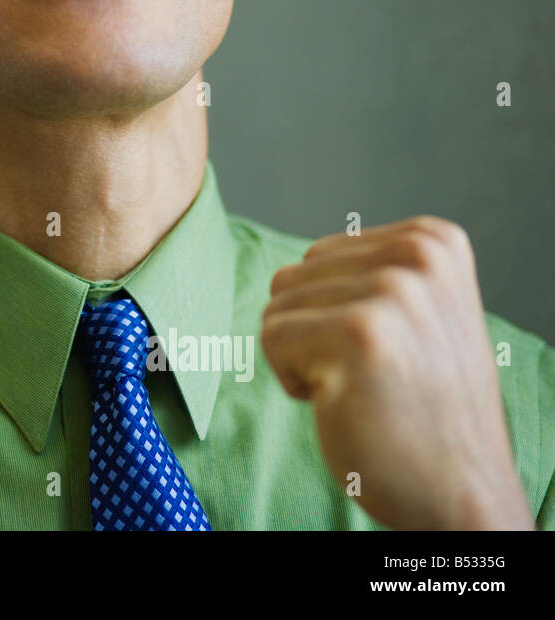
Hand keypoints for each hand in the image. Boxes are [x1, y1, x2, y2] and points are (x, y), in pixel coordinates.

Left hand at [261, 216, 532, 529]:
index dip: (332, 313)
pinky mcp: (358, 336)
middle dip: (312, 334)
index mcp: (432, 242)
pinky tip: (343, 403)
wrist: (462, 491)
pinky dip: (292, 380)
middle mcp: (419, 257)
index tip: (387, 350)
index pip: (319, 256)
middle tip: (372, 377)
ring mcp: (392, 294)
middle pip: (293, 277)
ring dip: (303, 359)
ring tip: (362, 388)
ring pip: (277, 308)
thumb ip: (370, 275)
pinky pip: (271, 338)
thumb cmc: (422, 407)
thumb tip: (290, 268)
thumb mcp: (419, 315)